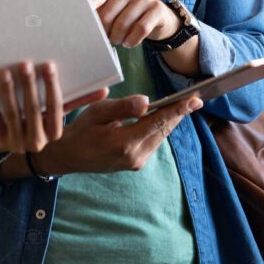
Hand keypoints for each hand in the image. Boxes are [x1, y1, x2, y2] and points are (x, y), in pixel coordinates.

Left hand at [0, 60, 106, 153]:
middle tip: (25, 64)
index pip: (55, 108)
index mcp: (55, 133)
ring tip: (5, 72)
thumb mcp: (58, 113)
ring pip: (13, 114)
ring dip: (9, 91)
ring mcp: (17, 143)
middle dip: (29, 86)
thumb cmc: (40, 121)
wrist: (14, 143)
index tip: (49, 65)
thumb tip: (105, 89)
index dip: (52, 87)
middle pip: (32, 110)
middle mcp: (37, 142)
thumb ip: (79, 100)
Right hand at [33, 95, 202, 174]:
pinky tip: (163, 117)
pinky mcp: (135, 163)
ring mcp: (135, 162)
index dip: (178, 110)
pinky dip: (159, 128)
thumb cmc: (79, 131)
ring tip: (183, 105)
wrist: (67, 157)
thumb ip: (123, 107)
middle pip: (163, 130)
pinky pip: (153, 142)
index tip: (194, 101)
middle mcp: (134, 156)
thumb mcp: (97, 113)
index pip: (157, 122)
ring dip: (170, 121)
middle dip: (179, 114)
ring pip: (160, 137)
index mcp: (124, 142)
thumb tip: (147, 101)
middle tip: (195, 99)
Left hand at [89, 0, 179, 47]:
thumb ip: (96, 12)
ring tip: (117, 40)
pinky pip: (140, 29)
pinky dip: (132, 40)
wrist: (156, 16)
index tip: (82, 24)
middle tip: (104, 37)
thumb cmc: (125, 13)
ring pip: (123, 24)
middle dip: (103, 31)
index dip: (86, 12)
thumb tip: (81, 23)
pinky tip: (128, 42)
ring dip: (117, 38)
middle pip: (106, 15)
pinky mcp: (157, 8)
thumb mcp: (111, 8)